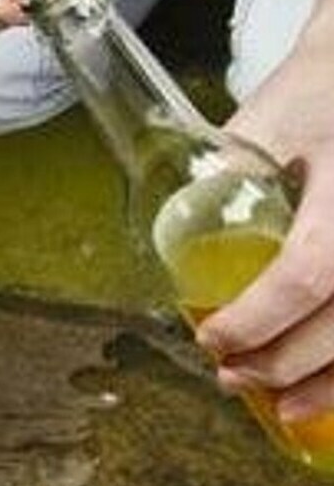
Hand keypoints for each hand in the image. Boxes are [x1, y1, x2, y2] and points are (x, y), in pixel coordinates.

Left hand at [196, 46, 333, 422]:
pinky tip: (331, 387)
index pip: (308, 272)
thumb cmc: (323, 89)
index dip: (258, 318)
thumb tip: (178, 238)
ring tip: (283, 406)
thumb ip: (226, 173)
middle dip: (287, 362)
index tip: (212, 337)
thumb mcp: (267, 120)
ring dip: (333, 381)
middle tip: (232, 376)